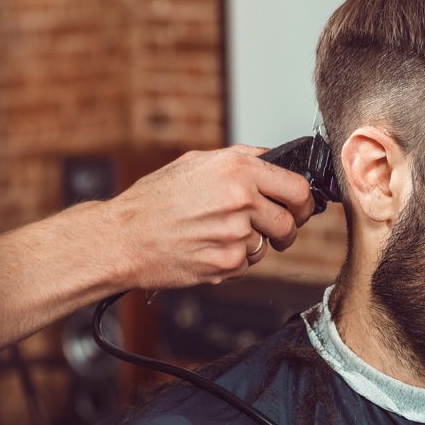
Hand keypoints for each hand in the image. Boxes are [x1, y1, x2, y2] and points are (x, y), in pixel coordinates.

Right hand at [104, 144, 314, 288]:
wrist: (122, 237)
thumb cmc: (154, 200)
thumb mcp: (197, 162)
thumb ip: (242, 159)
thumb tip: (276, 161)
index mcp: (237, 168)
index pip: (298, 188)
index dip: (303, 202)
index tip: (299, 208)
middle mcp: (240, 198)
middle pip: (290, 222)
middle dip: (285, 229)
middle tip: (273, 230)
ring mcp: (235, 233)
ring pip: (267, 245)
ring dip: (252, 244)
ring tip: (218, 235)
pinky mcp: (227, 263)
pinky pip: (247, 265)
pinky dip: (233, 261)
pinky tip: (207, 249)